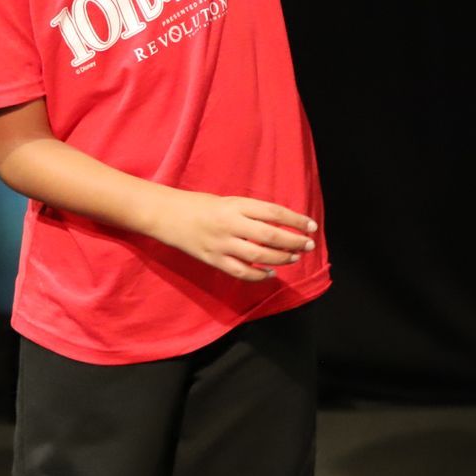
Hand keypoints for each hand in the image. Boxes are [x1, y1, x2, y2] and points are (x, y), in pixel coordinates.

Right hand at [142, 190, 317, 281]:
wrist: (165, 215)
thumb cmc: (197, 204)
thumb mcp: (226, 201)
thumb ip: (250, 213)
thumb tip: (280, 225)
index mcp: (234, 205)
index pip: (273, 212)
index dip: (295, 220)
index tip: (311, 226)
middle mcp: (230, 224)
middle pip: (270, 235)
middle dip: (294, 241)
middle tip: (308, 245)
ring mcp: (221, 244)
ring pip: (259, 255)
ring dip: (281, 258)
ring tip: (294, 257)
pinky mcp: (213, 259)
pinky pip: (241, 272)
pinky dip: (259, 275)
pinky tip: (270, 273)